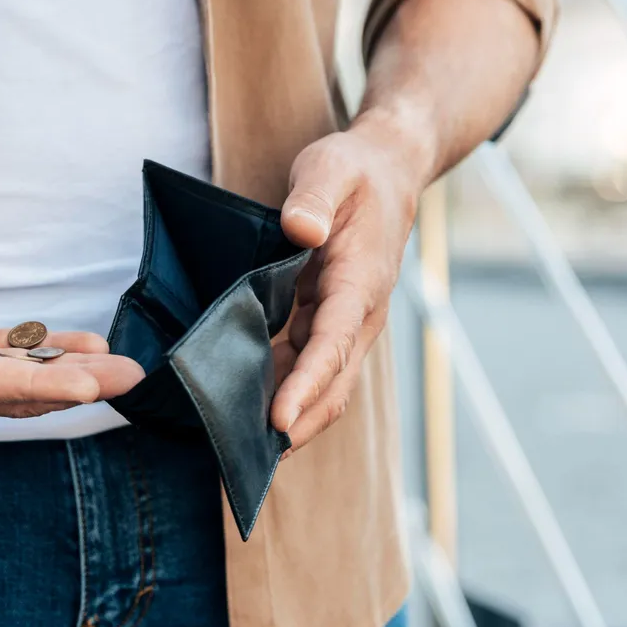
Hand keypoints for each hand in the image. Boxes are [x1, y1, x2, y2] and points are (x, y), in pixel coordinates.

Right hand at [0, 236, 144, 419]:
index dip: (38, 387)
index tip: (87, 386)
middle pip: (15, 391)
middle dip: (75, 386)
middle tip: (131, 379)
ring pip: (21, 378)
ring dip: (73, 373)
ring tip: (126, 369)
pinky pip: (12, 356)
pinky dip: (51, 352)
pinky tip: (89, 345)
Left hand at [271, 127, 423, 452]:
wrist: (387, 171)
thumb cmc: (355, 171)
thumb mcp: (330, 168)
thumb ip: (314, 198)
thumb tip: (300, 230)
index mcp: (362, 281)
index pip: (335, 343)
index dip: (308, 385)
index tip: (280, 421)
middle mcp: (360, 313)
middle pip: (333, 382)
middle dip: (298, 422)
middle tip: (250, 458)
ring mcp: (346, 321)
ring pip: (322, 383)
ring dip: (288, 416)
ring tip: (239, 445)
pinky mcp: (329, 320)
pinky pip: (307, 365)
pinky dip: (281, 390)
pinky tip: (243, 405)